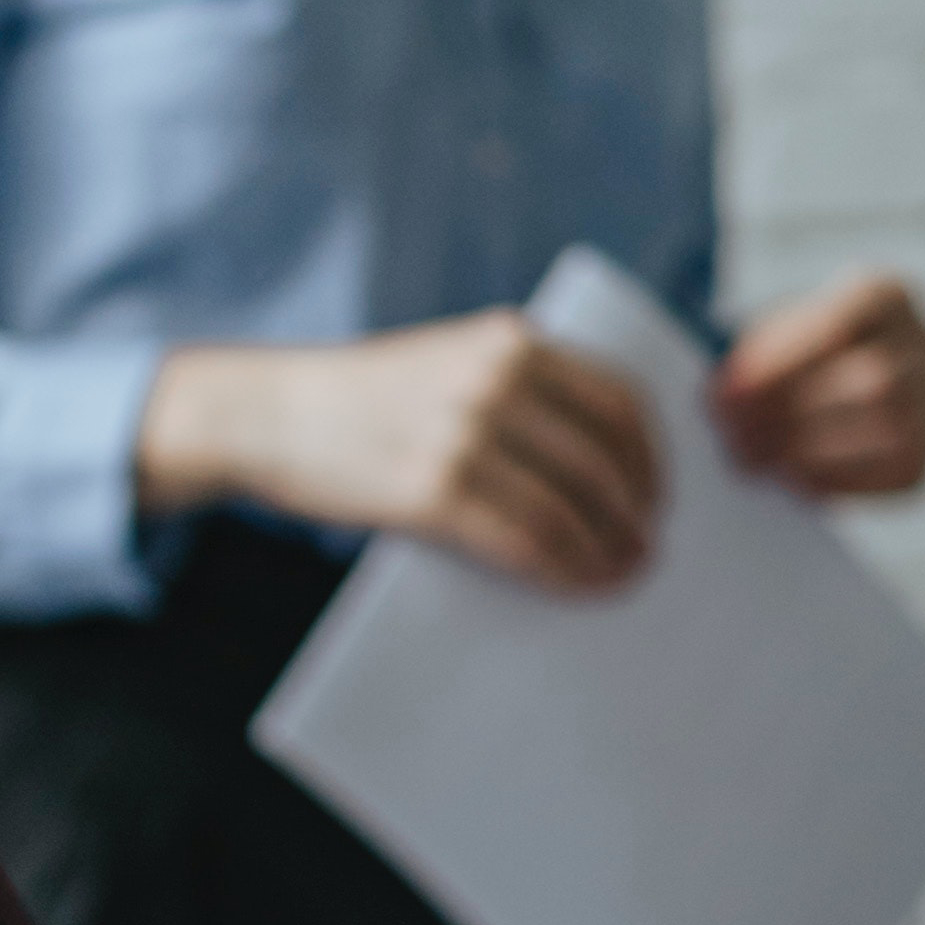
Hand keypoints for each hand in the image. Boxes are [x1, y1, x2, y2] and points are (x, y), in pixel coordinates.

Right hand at [138, 312, 666, 592]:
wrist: (266, 415)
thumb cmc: (355, 401)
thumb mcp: (446, 362)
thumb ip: (514, 386)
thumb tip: (594, 461)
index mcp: (509, 340)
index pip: (618, 399)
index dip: (651, 456)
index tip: (658, 493)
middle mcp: (497, 379)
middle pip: (606, 457)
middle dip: (636, 510)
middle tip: (646, 545)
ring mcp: (466, 434)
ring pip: (574, 505)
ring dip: (609, 548)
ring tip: (621, 572)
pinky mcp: (436, 490)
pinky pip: (528, 539)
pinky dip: (565, 568)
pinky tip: (578, 584)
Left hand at [710, 269, 924, 501]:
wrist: (819, 384)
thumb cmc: (784, 354)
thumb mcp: (764, 337)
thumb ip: (753, 361)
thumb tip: (728, 403)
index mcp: (885, 295)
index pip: (842, 327)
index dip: (783, 366)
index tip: (728, 395)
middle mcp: (922, 344)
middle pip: (875, 383)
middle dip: (797, 415)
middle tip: (735, 436)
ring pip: (889, 432)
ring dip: (810, 452)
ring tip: (752, 456)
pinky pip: (891, 474)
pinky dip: (834, 479)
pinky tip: (790, 473)